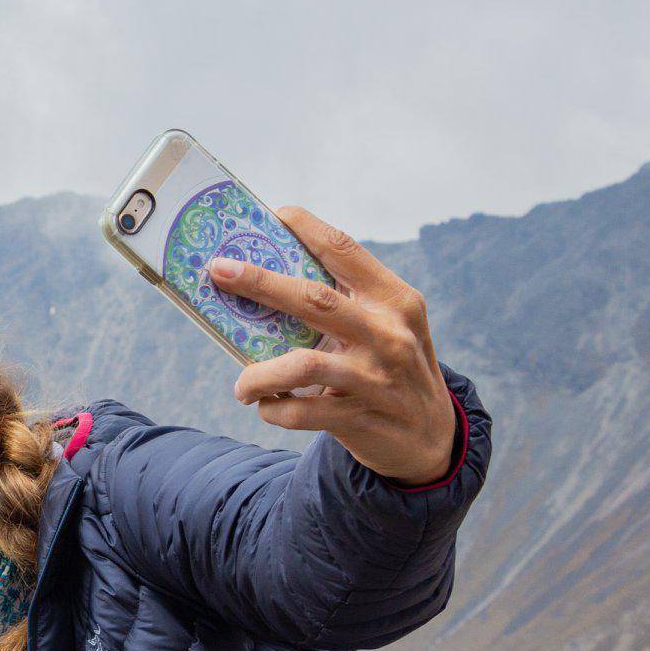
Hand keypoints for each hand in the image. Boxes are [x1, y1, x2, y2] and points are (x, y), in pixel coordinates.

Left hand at [211, 206, 457, 487]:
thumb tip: (269, 281)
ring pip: (303, 365)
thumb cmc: (392, 368)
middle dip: (260, 281)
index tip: (274, 214)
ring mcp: (376, 378)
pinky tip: (266, 406)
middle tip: (219, 271)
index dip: (308, 228)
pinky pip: (302, 412)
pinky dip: (274, 409)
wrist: (431, 436)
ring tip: (241, 385)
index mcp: (394, 300)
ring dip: (260, 374)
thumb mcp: (388, 326)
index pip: (346, 250)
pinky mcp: (362, 418)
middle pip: (314, 299)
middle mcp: (388, 334)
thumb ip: (348, 305)